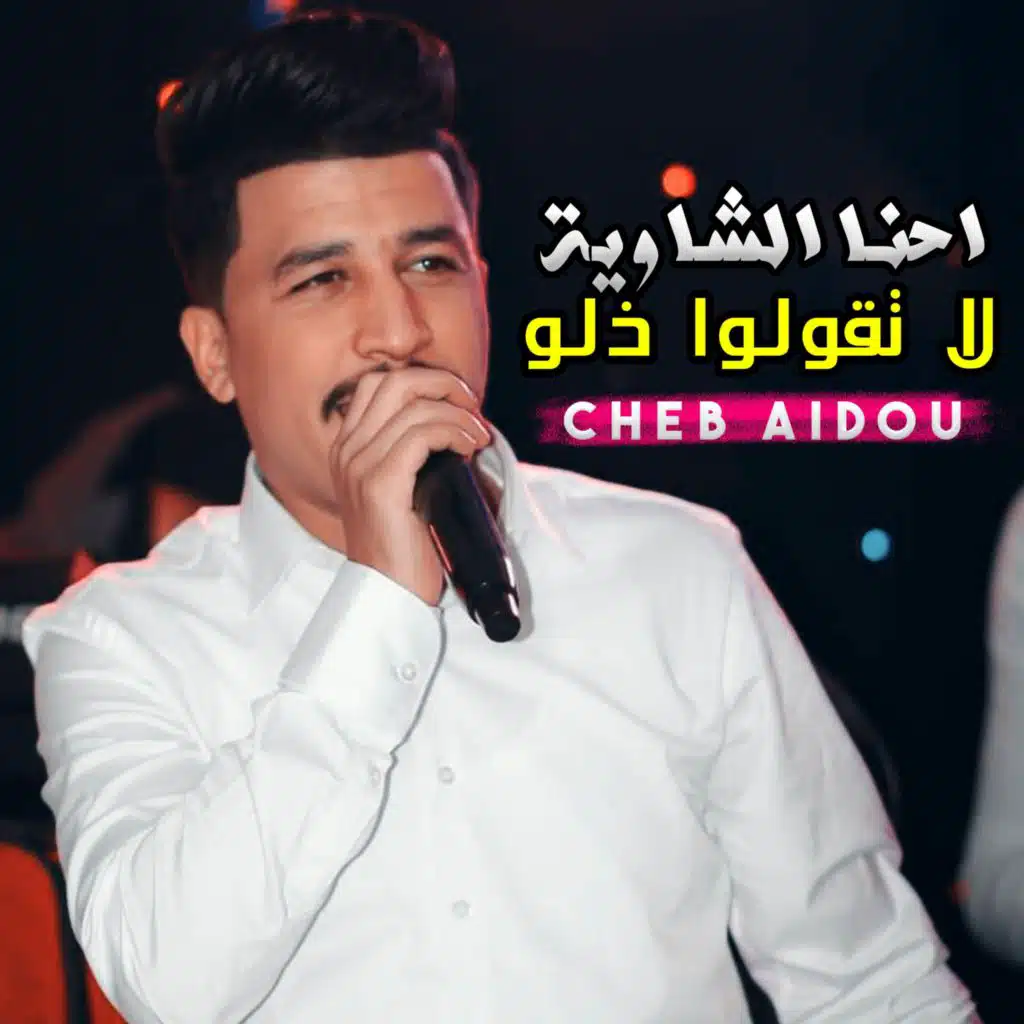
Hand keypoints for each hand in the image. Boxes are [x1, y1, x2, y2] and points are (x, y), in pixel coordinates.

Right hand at [329, 366, 490, 604]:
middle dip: (441, 382)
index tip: (458, 402)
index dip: (423, 381)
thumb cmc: (405, 548)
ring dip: (456, 413)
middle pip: (393, 381)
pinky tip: (469, 449)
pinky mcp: (380, 483)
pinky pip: (423, 434)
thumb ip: (416, 457)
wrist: (388, 595)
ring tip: (478, 436)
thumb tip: (462, 429)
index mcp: (347, 449)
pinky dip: (454, 432)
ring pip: (413, 406)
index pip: (379, 385)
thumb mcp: (403, 492)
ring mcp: (359, 465)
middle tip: (471, 405)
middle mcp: (346, 451)